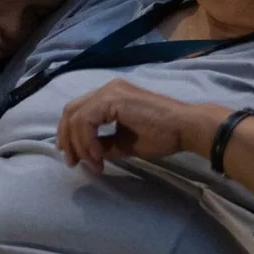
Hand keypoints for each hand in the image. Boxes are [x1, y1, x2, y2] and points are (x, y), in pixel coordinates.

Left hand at [56, 78, 223, 174]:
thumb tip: (88, 153)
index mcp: (110, 96)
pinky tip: (99, 155)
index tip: (73, 157)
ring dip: (79, 144)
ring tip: (94, 163)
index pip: (78, 112)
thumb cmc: (162, 135)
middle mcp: (107, 89)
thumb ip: (105, 144)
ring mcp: (109, 91)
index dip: (70, 135)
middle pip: (71, 111)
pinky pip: (86, 120)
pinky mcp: (113, 99)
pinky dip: (87, 140)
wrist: (185, 128)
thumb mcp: (125, 142)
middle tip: (72, 162)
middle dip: (67, 139)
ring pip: (76, 117)